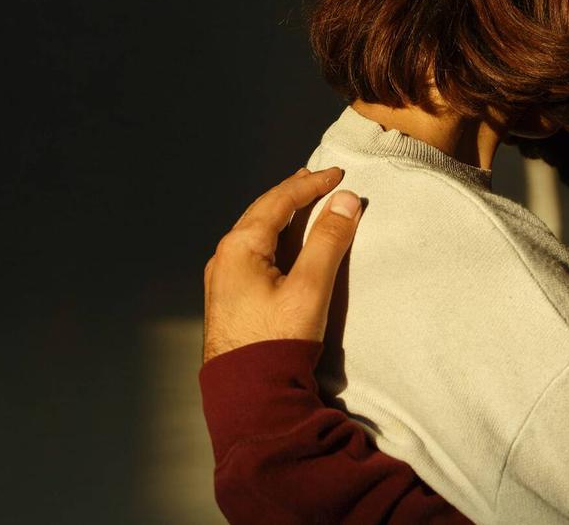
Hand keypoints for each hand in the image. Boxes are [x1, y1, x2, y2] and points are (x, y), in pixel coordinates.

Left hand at [202, 167, 362, 363]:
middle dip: (293, 194)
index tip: (338, 174)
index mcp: (239, 247)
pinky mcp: (230, 298)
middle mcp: (224, 257)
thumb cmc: (278, 340)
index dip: (310, 184)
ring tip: (303, 203)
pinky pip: (253, 251)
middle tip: (318, 179)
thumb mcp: (310, 287)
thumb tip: (345, 200)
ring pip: (256, 232)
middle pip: (262, 212)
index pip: (279, 201)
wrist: (248, 394)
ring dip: (283, 214)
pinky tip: (284, 242)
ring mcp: (223, 279)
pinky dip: (275, 236)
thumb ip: (328, 240)